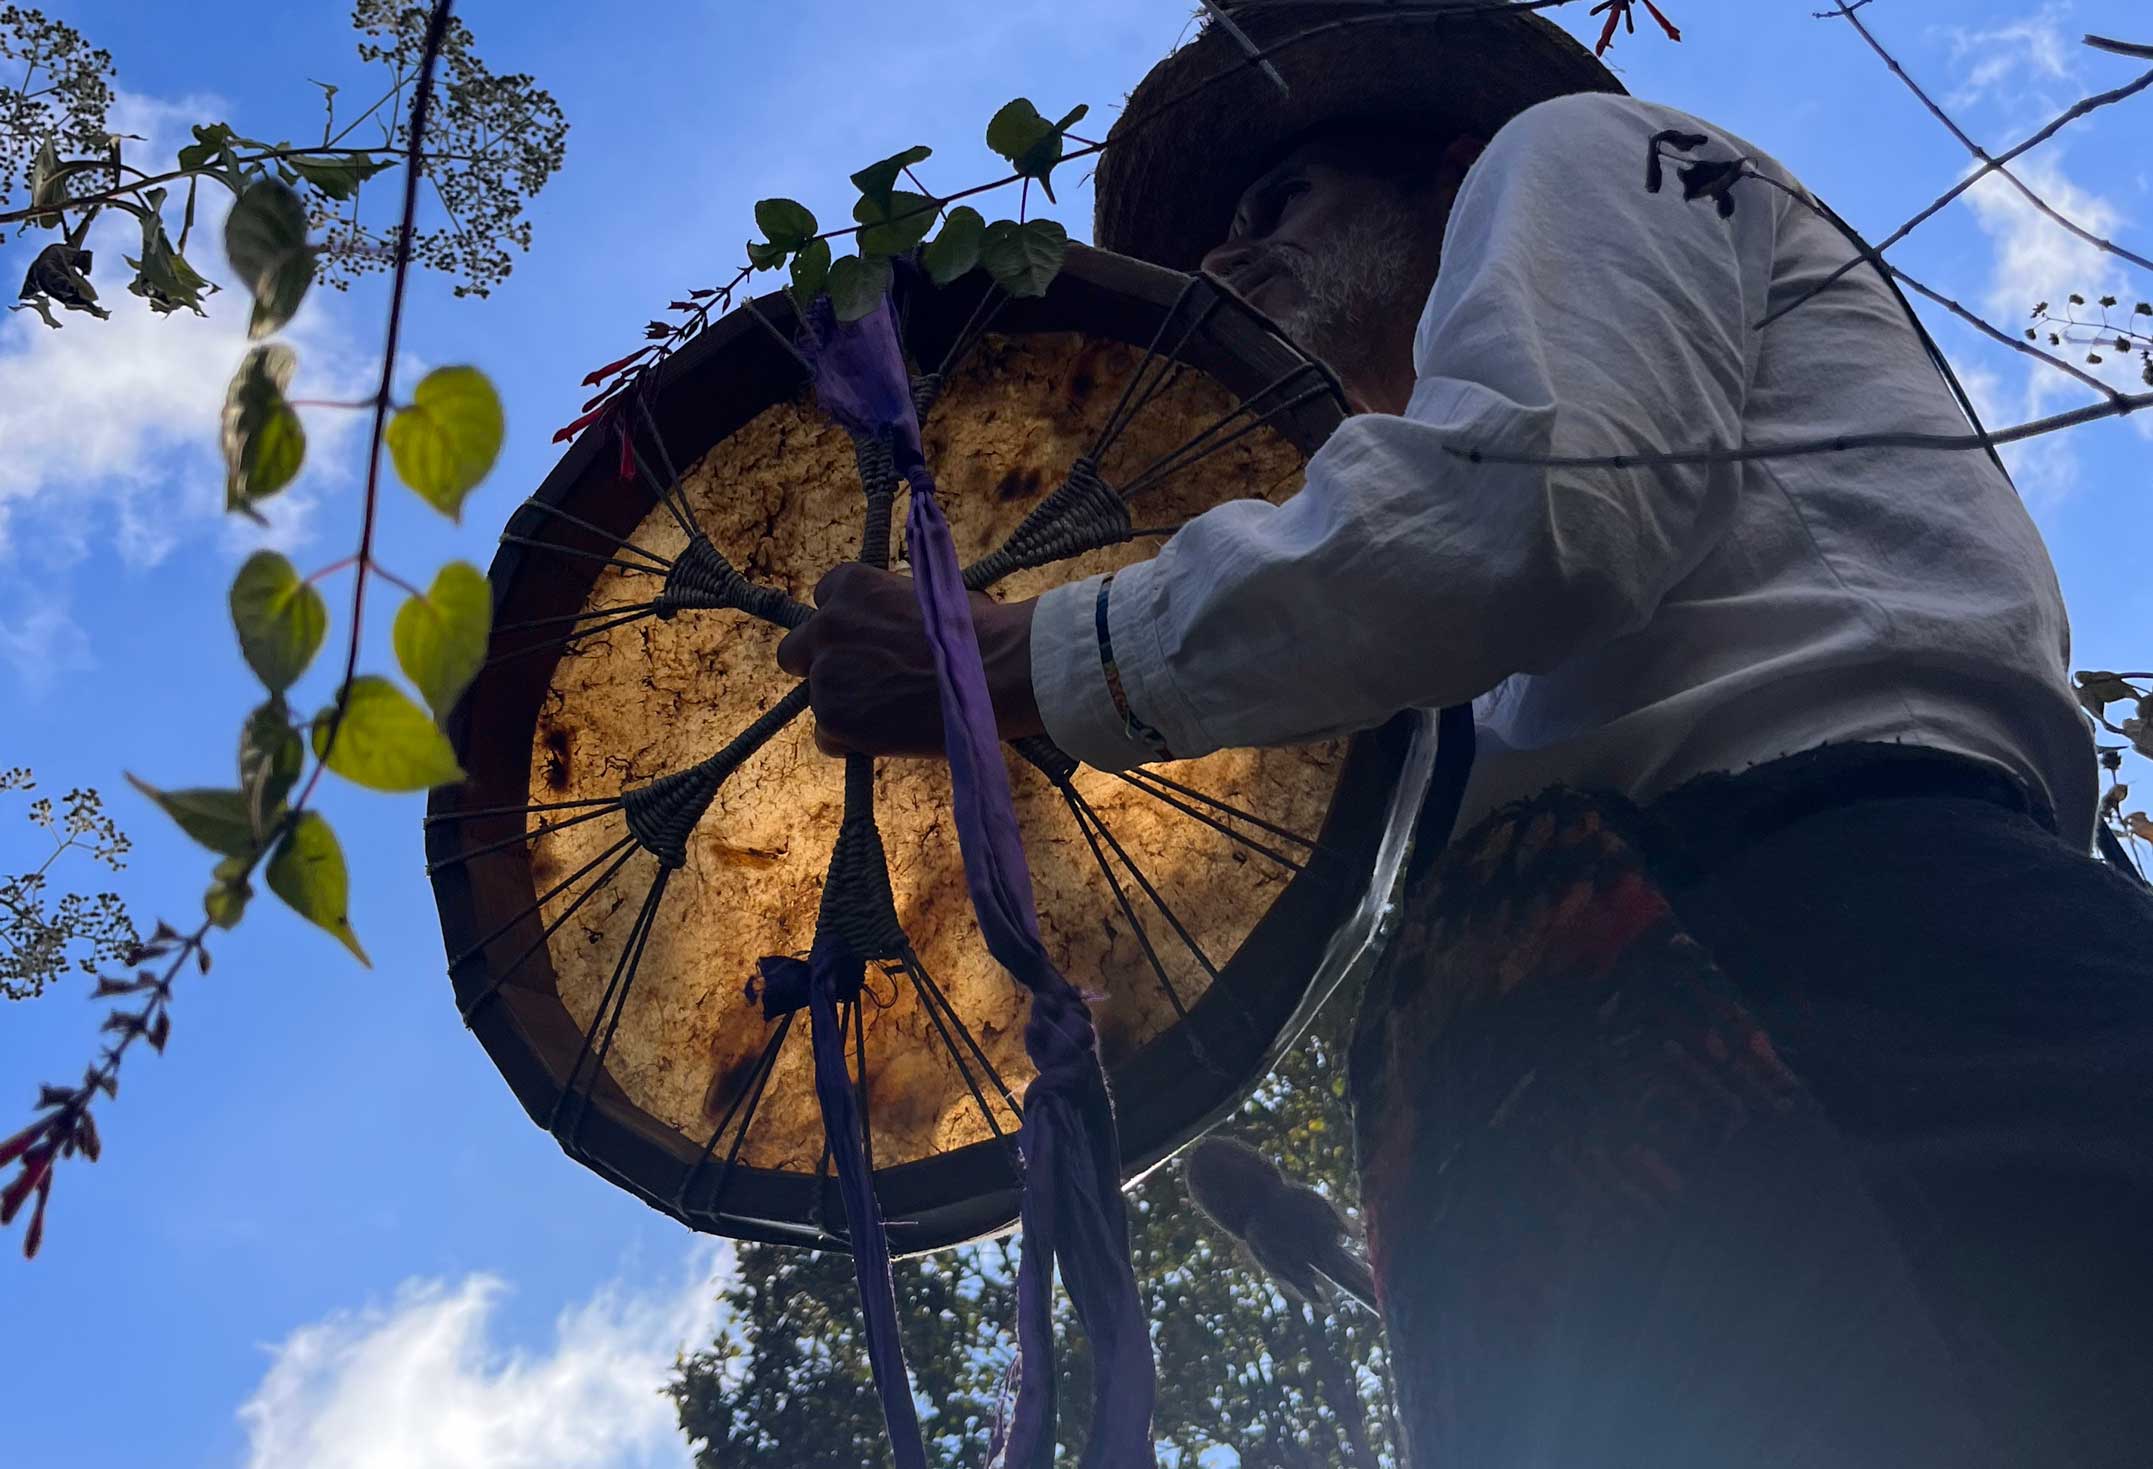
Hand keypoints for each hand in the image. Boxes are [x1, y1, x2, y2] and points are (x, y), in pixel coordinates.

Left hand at [775, 563, 1044, 756]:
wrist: (993, 673)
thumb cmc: (972, 633)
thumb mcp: (924, 598)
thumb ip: (891, 611)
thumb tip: (891, 629)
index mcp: (849, 586)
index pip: (824, 602)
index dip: (846, 627)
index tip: (868, 642)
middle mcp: (826, 625)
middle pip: (795, 651)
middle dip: (821, 665)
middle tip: (859, 682)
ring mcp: (825, 674)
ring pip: (816, 699)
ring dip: (844, 707)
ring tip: (892, 714)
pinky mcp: (833, 718)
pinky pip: (827, 737)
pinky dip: (851, 741)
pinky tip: (888, 736)